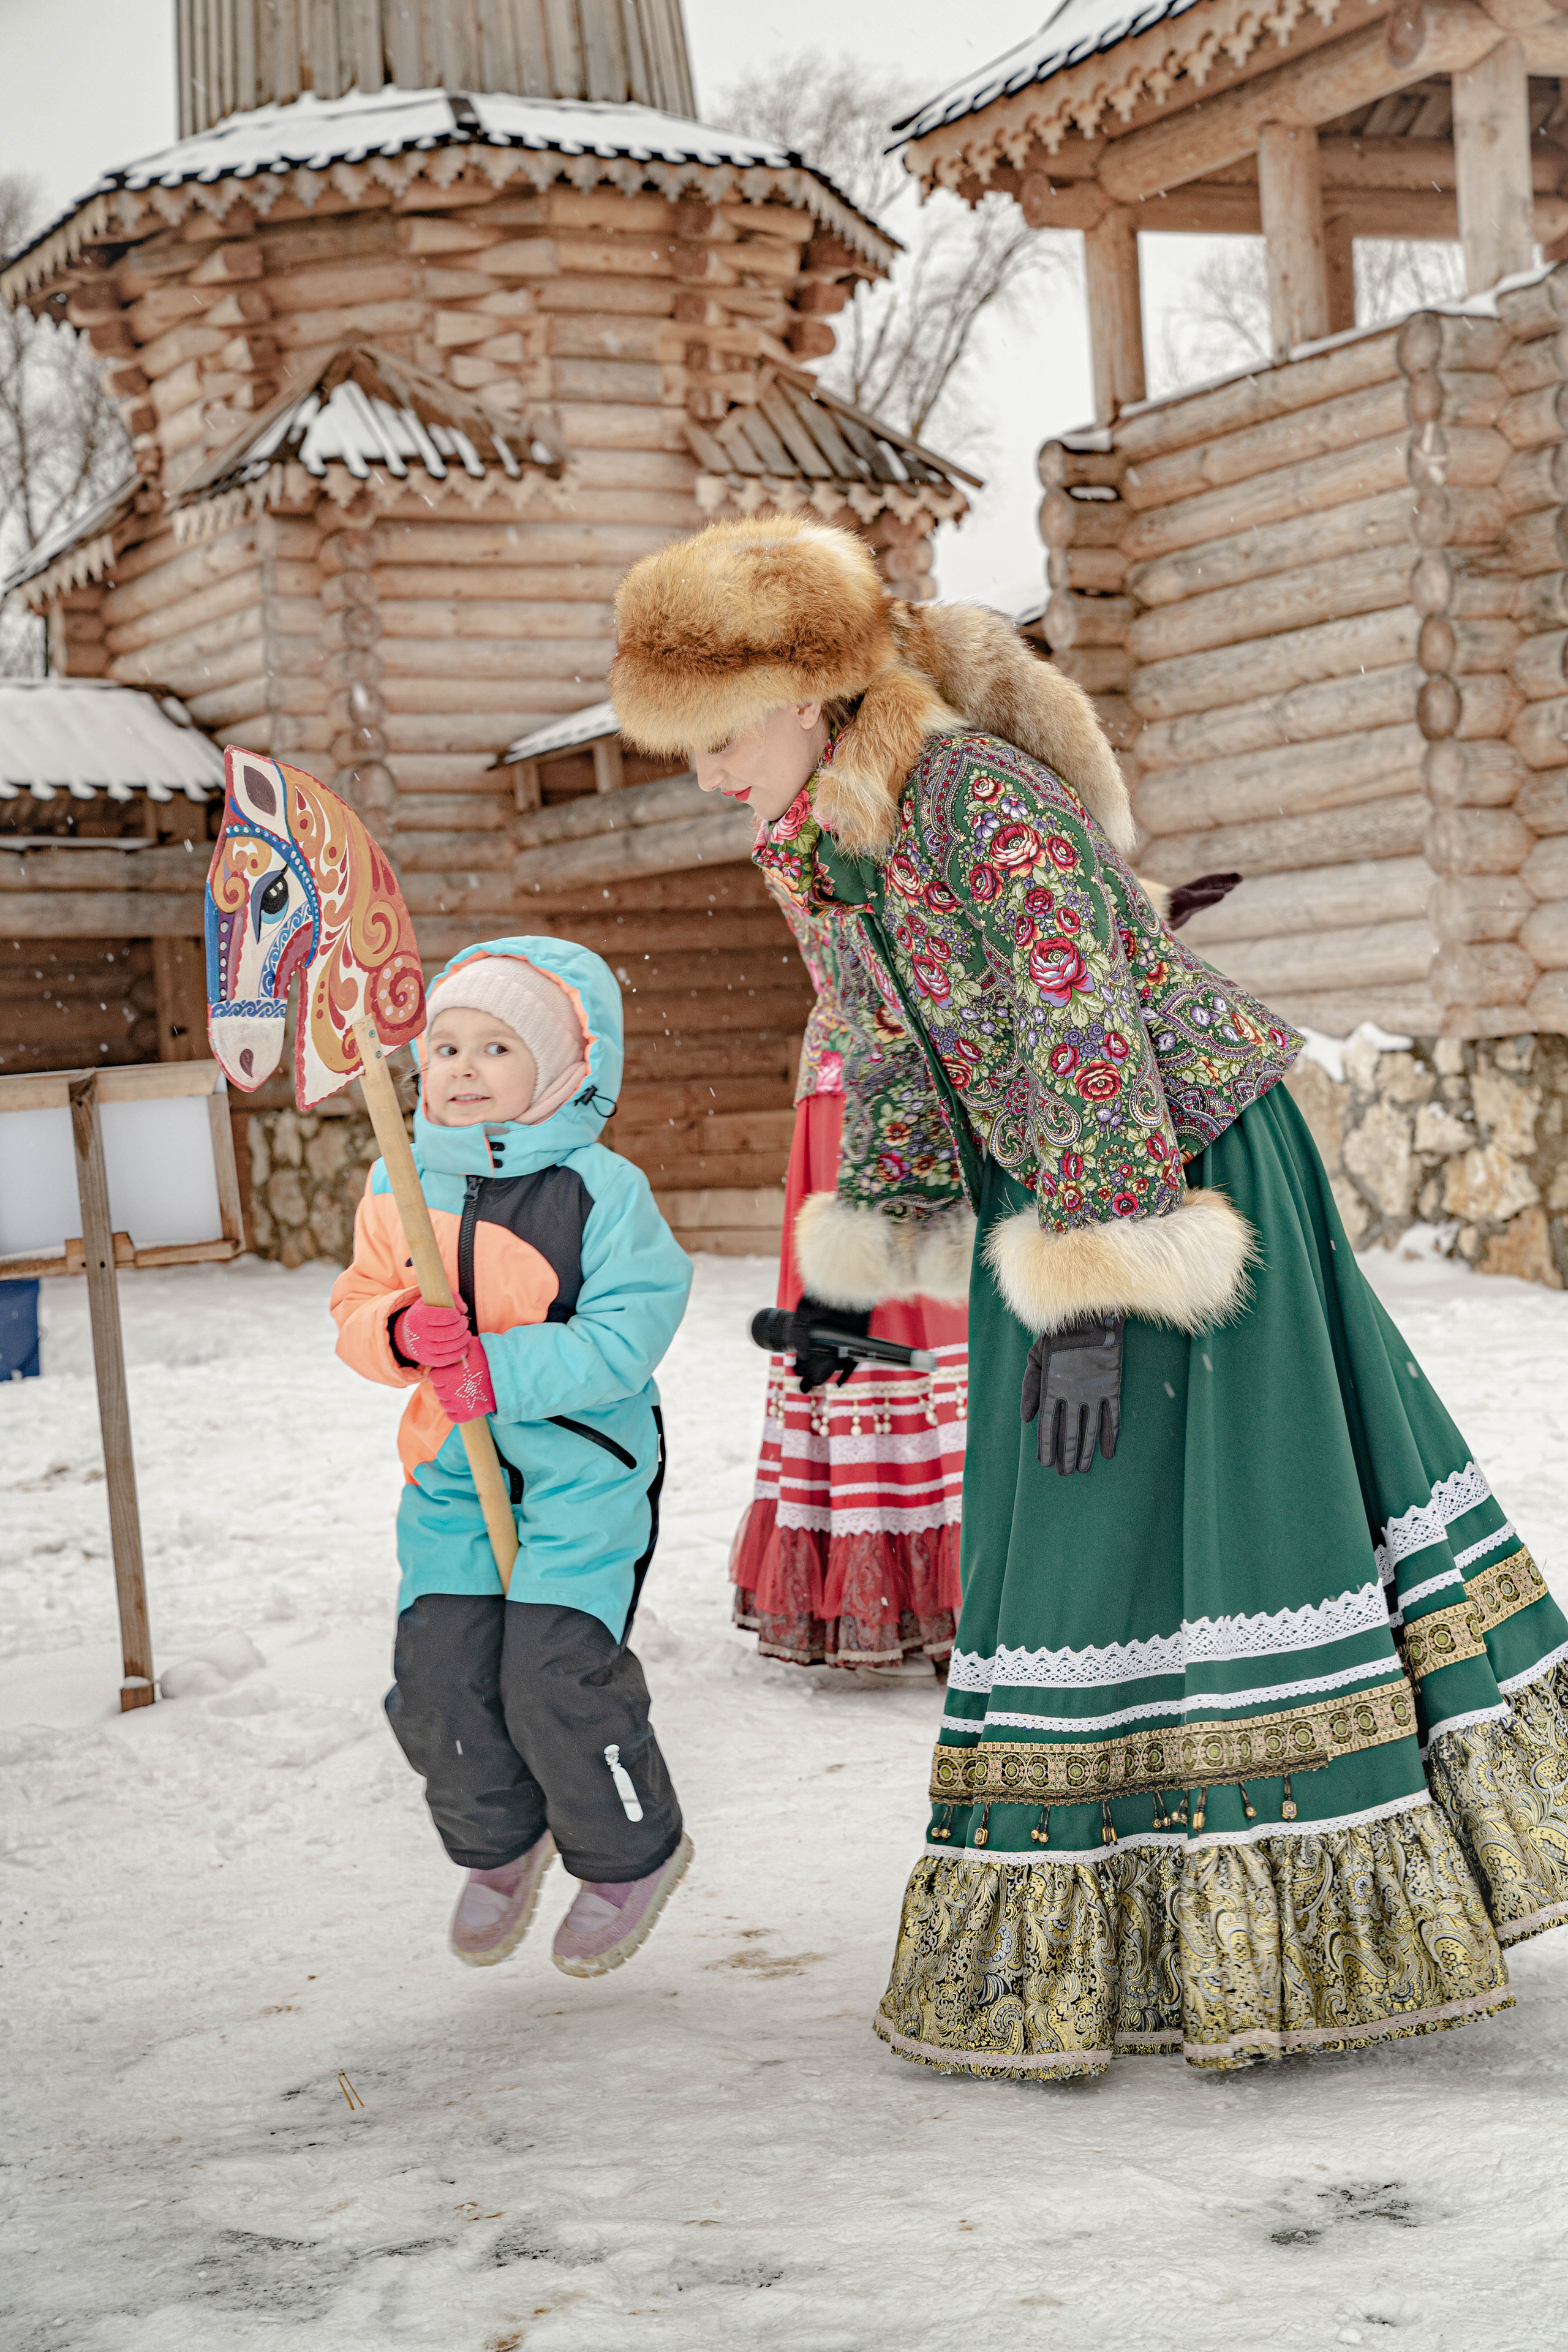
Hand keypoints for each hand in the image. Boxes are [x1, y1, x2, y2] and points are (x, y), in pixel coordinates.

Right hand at [393, 1299, 471, 1367]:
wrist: (407, 1334)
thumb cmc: (425, 1314)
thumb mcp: (431, 1300)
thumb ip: (450, 1297)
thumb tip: (463, 1309)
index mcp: (419, 1316)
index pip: (443, 1316)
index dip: (455, 1315)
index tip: (458, 1314)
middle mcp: (419, 1333)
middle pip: (448, 1333)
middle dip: (462, 1327)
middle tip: (464, 1323)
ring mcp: (422, 1348)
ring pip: (448, 1347)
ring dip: (463, 1340)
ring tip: (466, 1334)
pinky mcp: (426, 1359)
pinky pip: (445, 1360)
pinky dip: (458, 1354)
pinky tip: (464, 1348)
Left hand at [428, 1334, 496, 1422]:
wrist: (506, 1380)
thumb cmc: (490, 1361)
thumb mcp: (475, 1345)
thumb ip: (462, 1344)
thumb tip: (457, 1340)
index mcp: (448, 1376)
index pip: (433, 1377)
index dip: (440, 1373)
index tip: (448, 1371)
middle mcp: (450, 1392)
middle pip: (438, 1391)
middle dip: (444, 1385)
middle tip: (456, 1380)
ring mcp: (458, 1405)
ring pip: (444, 1403)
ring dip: (449, 1398)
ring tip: (460, 1392)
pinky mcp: (467, 1415)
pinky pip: (451, 1416)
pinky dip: (454, 1411)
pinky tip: (462, 1403)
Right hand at [791, 1295, 871, 1392]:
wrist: (849, 1287)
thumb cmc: (824, 1296)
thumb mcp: (803, 1311)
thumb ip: (797, 1332)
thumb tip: (802, 1354)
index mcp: (813, 1334)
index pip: (804, 1355)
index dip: (799, 1366)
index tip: (796, 1370)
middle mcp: (827, 1340)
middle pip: (817, 1365)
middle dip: (810, 1377)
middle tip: (805, 1385)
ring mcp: (842, 1343)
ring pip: (832, 1366)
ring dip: (825, 1375)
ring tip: (819, 1381)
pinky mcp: (857, 1343)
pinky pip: (852, 1363)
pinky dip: (846, 1374)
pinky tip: (838, 1383)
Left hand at [1021, 1315, 1123, 1474]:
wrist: (1089, 1318)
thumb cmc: (1058, 1336)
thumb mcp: (1035, 1357)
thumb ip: (1030, 1388)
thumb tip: (1027, 1418)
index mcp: (1052, 1388)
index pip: (1048, 1425)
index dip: (1046, 1446)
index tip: (1045, 1463)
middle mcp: (1073, 1395)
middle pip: (1070, 1433)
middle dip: (1067, 1455)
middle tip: (1065, 1473)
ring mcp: (1094, 1393)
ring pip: (1091, 1430)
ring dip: (1087, 1452)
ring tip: (1084, 1469)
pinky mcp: (1111, 1388)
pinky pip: (1112, 1417)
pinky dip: (1111, 1436)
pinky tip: (1108, 1453)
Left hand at [1166, 872, 1240, 930]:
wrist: (1146, 919)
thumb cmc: (1164, 910)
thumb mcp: (1186, 902)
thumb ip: (1203, 898)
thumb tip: (1223, 895)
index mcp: (1190, 890)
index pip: (1211, 881)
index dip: (1225, 878)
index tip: (1238, 877)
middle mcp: (1189, 894)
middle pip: (1211, 884)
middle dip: (1225, 881)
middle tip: (1240, 878)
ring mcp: (1187, 902)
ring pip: (1208, 893)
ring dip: (1220, 889)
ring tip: (1231, 887)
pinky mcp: (1184, 912)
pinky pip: (1202, 903)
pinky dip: (1211, 899)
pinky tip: (1214, 899)